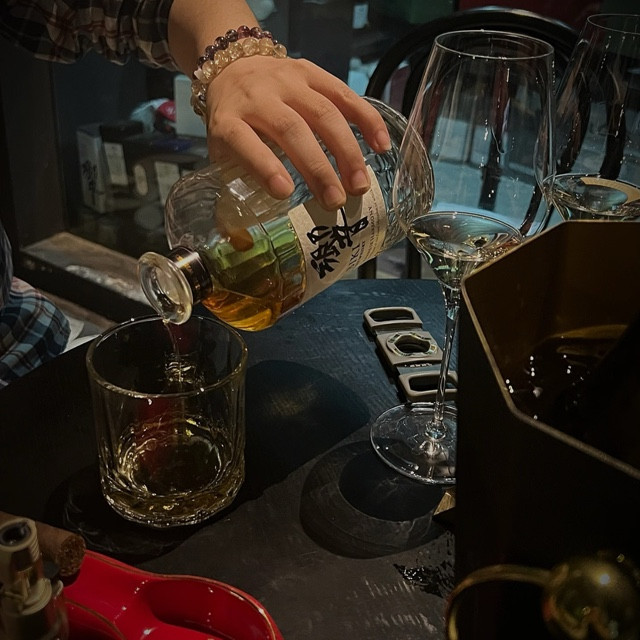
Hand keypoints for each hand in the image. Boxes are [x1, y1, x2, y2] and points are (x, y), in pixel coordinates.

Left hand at [203, 55, 391, 209]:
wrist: (233, 70)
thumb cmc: (232, 124)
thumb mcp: (220, 155)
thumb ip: (230, 193)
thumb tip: (242, 244)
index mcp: (229, 121)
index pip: (244, 141)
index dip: (265, 167)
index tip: (285, 194)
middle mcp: (258, 97)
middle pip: (291, 129)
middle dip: (317, 167)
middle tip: (336, 201)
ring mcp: (288, 81)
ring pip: (323, 112)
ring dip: (346, 151)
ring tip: (359, 185)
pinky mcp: (313, 73)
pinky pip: (345, 94)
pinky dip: (367, 120)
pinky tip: (381, 146)